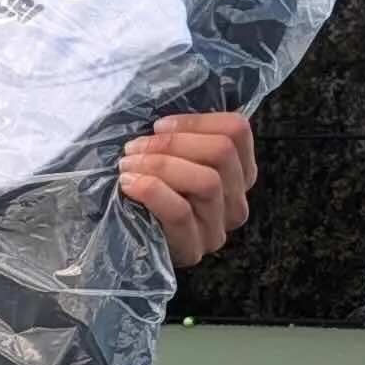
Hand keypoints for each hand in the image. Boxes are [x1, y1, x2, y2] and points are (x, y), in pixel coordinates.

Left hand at [118, 109, 256, 266]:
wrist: (125, 241)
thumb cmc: (147, 191)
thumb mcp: (169, 159)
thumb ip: (180, 139)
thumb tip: (164, 115)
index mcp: (238, 171)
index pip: (237, 130)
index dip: (196, 122)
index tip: (158, 125)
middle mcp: (236, 200)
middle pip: (222, 152)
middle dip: (173, 143)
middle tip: (134, 147)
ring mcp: (218, 228)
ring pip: (207, 180)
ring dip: (160, 165)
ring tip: (128, 166)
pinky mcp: (194, 249)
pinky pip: (181, 212)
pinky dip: (152, 191)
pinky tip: (129, 184)